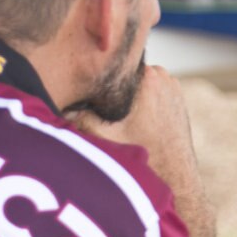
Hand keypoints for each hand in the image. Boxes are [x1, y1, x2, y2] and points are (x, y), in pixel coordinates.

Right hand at [70, 65, 205, 204]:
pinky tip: (131, 117)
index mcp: (146, 77)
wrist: (176, 175)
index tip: (85, 85)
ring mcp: (172, 85)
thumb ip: (81, 117)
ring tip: (113, 110)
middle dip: (111, 83)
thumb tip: (60, 104)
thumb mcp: (105, 137)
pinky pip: (151, 89)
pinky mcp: (176, 96)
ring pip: (137, 80)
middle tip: (95, 100)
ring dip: (126, 90)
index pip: (113, 61)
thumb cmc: (144, 156)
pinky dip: (140, 98)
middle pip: (124, 70)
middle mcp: (162, 75)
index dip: (98, 72)